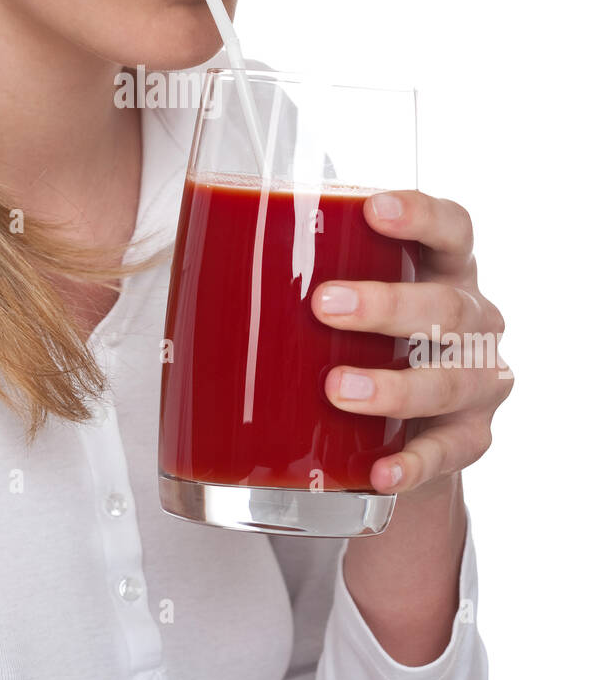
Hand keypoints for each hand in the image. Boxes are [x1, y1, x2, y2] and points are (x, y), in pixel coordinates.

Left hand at [310, 189, 511, 499]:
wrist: (406, 430)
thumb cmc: (365, 341)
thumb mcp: (347, 302)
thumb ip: (302, 277)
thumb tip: (199, 260)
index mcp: (445, 270)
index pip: (452, 228)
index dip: (421, 215)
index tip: (372, 208)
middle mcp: (475, 322)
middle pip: (447, 306)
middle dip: (386, 305)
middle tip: (324, 306)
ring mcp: (480, 382)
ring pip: (449, 380)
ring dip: (394, 386)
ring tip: (339, 389)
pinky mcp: (471, 439)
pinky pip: (449, 453)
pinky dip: (414, 463)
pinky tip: (382, 472)